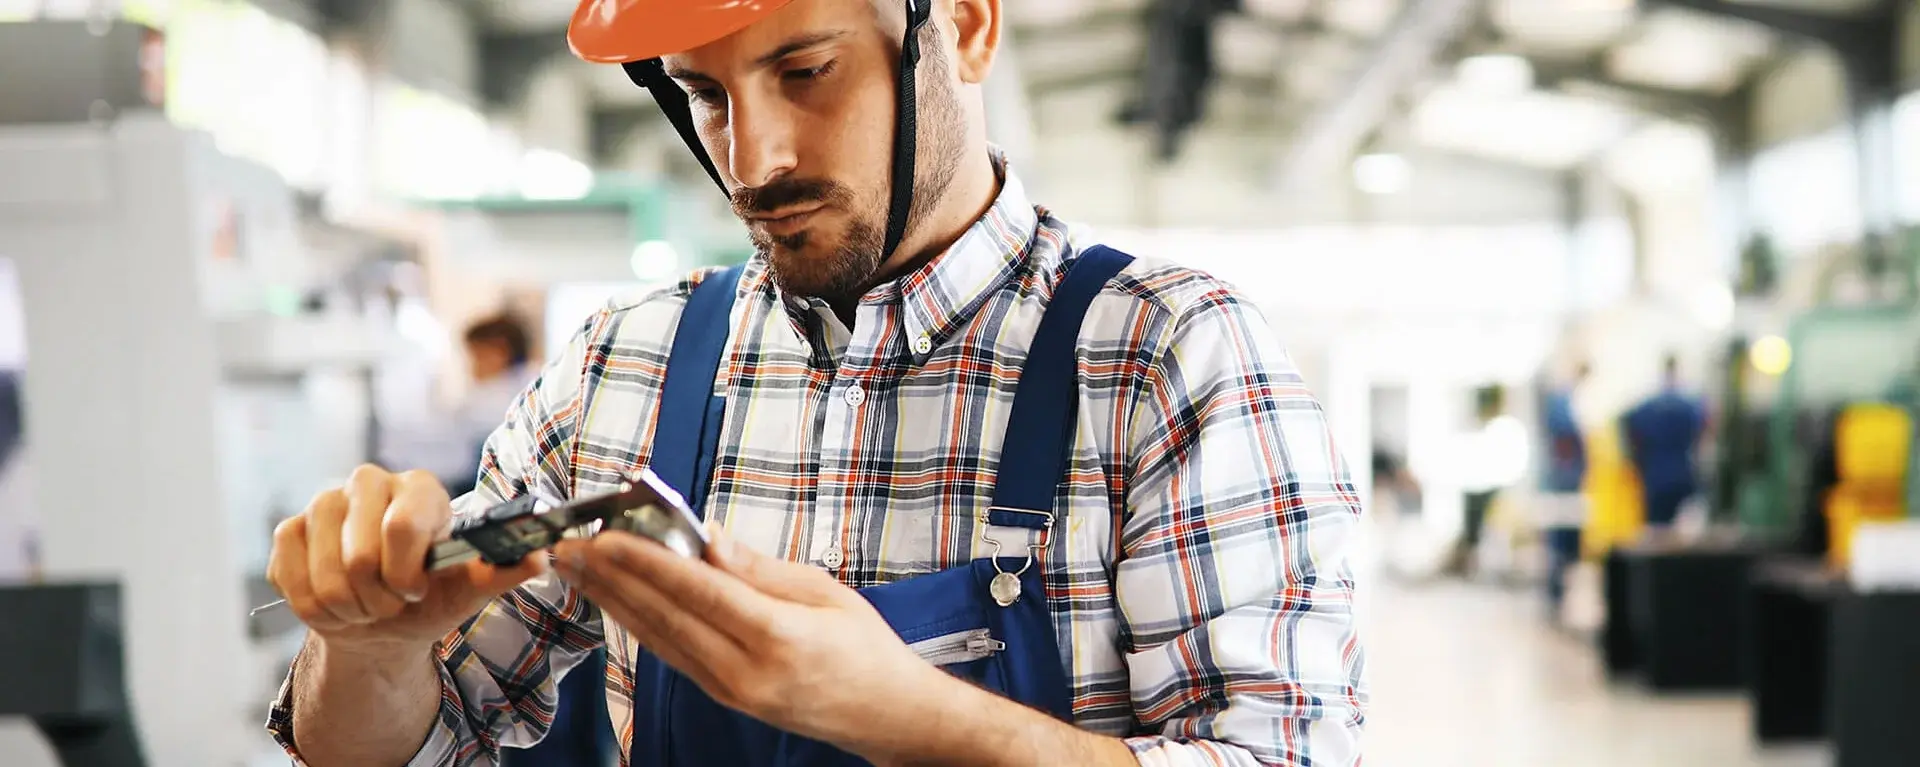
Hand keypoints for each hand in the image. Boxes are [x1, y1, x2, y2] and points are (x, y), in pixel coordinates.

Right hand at [266, 465, 546, 654]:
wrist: (383, 622)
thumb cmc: (430, 597)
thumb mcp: (468, 590)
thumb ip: (501, 571)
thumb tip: (539, 557)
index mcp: (420, 488)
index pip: (403, 527)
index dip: (406, 574)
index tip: (415, 590)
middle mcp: (369, 482)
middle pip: (360, 557)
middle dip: (378, 598)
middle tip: (390, 602)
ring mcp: (324, 502)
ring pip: (326, 573)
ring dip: (348, 607)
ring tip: (366, 605)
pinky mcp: (289, 529)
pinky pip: (291, 577)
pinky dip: (314, 606)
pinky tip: (334, 602)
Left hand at [552, 528, 954, 757]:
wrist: (883, 714)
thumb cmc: (865, 647)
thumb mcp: (824, 592)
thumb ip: (758, 568)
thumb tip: (706, 535)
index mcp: (779, 636)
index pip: (700, 592)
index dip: (650, 562)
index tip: (609, 536)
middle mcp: (746, 670)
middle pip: (666, 616)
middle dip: (613, 576)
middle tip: (571, 543)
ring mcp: (730, 689)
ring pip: (658, 637)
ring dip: (613, 599)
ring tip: (576, 567)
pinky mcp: (723, 696)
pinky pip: (671, 654)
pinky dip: (638, 623)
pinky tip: (615, 600)